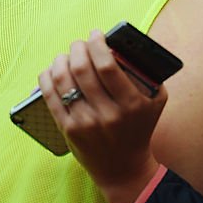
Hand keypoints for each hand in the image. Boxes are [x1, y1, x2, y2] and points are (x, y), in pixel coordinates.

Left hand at [38, 30, 167, 202]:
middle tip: (80, 43)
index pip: (108, 66)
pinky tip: (51, 70)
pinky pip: (50, 96)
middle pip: (82, 69)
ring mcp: (85, 123)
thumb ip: (149, 74)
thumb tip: (127, 45)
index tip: (96, 34)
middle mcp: (107, 114)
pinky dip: (47, 78)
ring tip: (66, 55)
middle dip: (78, 48)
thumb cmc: (140, 128)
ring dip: (61, 60)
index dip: (98, 45)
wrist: (123, 168)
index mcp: (131, 104)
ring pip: (63, 80)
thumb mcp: (155, 102)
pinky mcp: (68, 130)